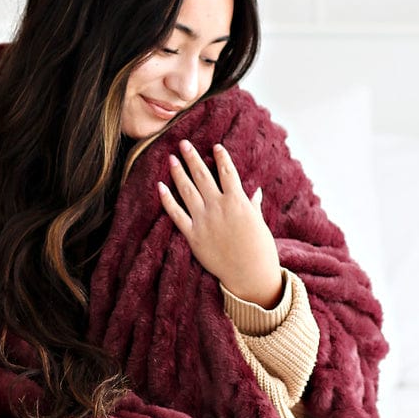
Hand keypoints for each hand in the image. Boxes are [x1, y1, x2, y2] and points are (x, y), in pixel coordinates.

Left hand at [158, 139, 282, 307]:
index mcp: (238, 201)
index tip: (215, 145)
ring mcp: (204, 221)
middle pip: (203, 176)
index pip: (228, 172)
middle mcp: (219, 207)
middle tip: (183, 143)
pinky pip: (176, 214)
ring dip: (178, 172)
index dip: (221, 157)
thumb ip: (253, 205)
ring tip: (172, 158)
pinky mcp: (193, 236)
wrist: (249, 274)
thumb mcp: (259, 223)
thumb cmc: (259, 249)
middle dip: (193, 157)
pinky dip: (167, 200)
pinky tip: (160, 186)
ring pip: (187, 190)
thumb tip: (255, 191)